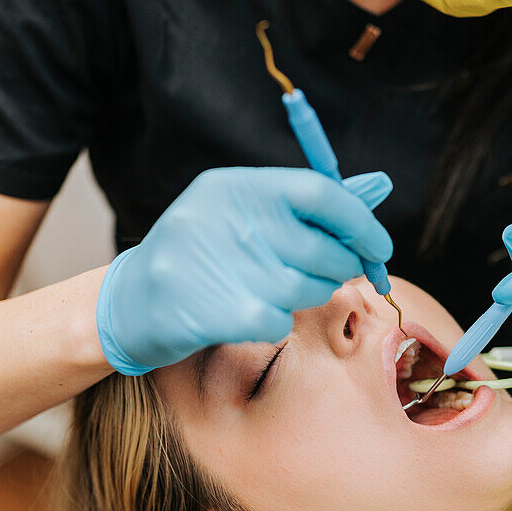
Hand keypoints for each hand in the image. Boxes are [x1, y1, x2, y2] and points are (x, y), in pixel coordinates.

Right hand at [97, 167, 392, 373]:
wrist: (130, 304)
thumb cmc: (207, 257)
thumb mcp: (247, 216)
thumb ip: (310, 206)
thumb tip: (379, 187)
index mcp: (235, 186)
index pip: (319, 191)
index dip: (360, 222)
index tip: (380, 246)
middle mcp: (223, 218)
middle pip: (321, 247)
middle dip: (342, 268)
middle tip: (332, 275)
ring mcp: (215, 265)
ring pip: (306, 288)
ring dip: (309, 296)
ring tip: (280, 292)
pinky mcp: (212, 312)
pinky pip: (280, 322)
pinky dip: (276, 323)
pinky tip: (249, 315)